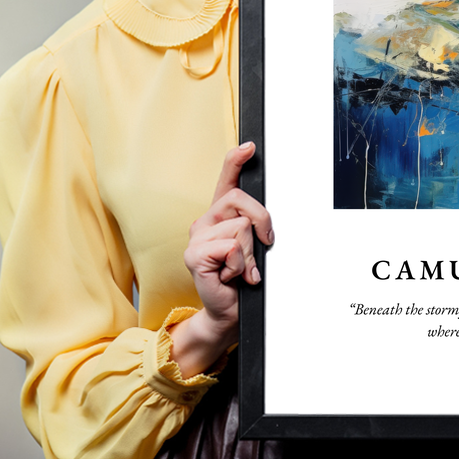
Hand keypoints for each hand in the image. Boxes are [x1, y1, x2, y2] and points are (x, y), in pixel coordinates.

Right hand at [169, 142, 273, 376]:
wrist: (229, 311)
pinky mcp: (194, 255)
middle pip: (241, 200)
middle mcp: (205, 221)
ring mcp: (197, 237)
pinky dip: (240, 265)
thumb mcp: (254, 247)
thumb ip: (255, 227)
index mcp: (220, 215)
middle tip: (263, 246)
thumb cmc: (242, 279)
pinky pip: (231, 247)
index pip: (227, 180)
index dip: (236, 160)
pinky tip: (231, 276)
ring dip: (250, 253)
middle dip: (262, 222)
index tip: (250, 147)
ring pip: (240, 227)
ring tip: (242, 269)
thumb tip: (265, 220)